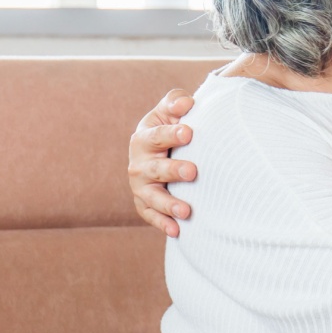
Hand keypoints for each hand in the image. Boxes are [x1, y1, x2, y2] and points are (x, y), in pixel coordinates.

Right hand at [128, 90, 198, 236]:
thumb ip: (176, 102)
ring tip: (186, 210)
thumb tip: (187, 103)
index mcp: (144, 137)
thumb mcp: (169, 111)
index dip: (172, 134)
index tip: (190, 132)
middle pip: (155, 168)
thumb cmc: (171, 126)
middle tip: (193, 171)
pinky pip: (151, 215)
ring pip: (152, 197)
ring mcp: (140, 186)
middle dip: (173, 170)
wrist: (159, 150)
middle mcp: (138, 163)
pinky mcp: (144, 203)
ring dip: (168, 204)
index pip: (157, 136)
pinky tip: (177, 231)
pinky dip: (162, 224)